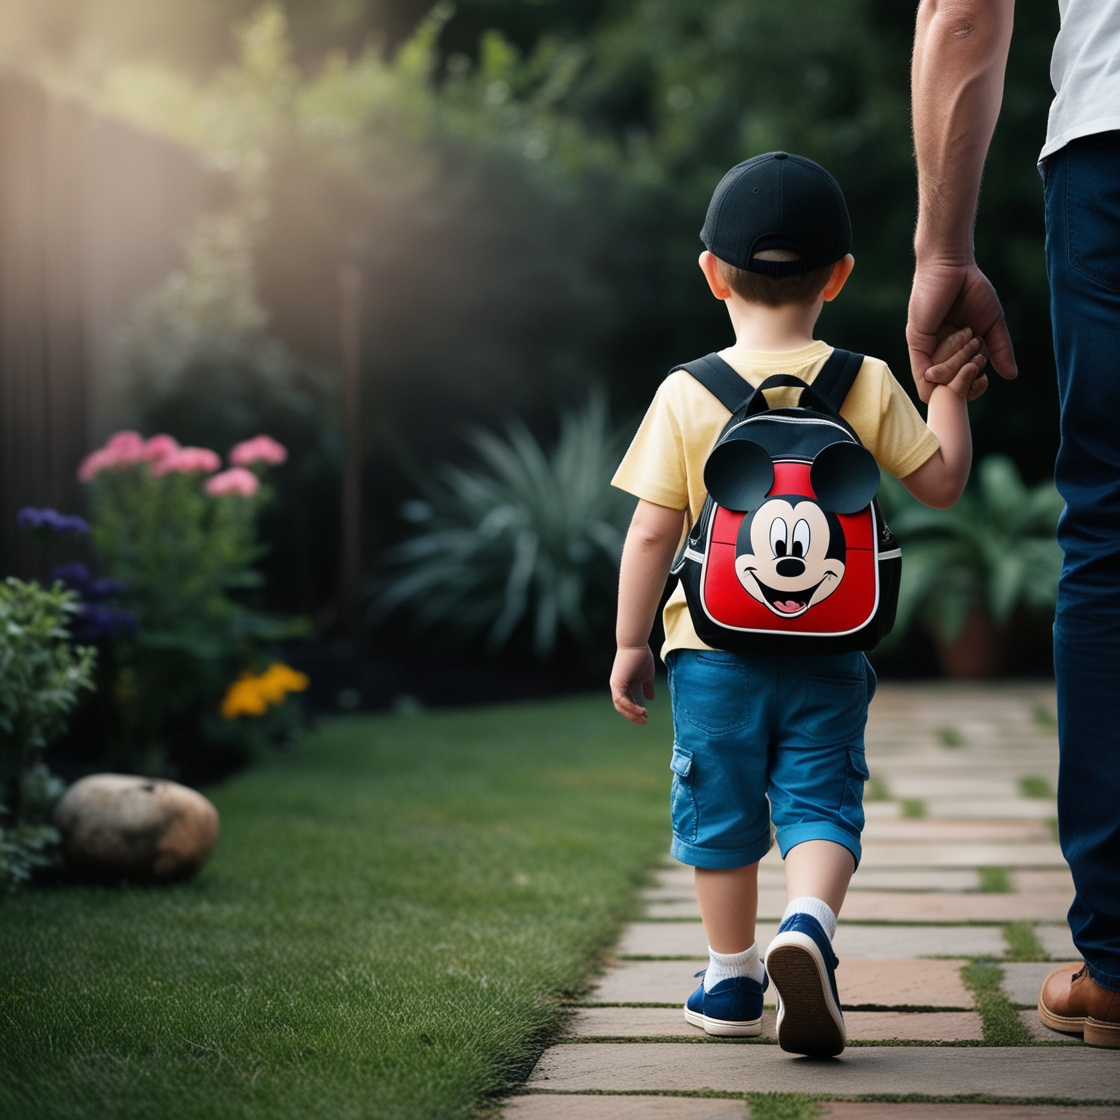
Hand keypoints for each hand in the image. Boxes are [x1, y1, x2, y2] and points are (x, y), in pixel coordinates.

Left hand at [610, 645, 655, 724]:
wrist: (636, 644)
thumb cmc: (641, 656)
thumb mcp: (647, 676)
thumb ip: (647, 687)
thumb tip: (650, 699)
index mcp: (623, 686)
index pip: (627, 704)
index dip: (635, 712)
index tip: (645, 717)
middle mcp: (617, 687)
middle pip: (623, 708)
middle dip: (634, 716)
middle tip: (645, 721)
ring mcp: (616, 686)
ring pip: (621, 706)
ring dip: (632, 714)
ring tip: (644, 717)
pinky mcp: (617, 683)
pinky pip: (622, 700)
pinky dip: (631, 707)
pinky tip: (641, 710)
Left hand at [907, 259, 1016, 402]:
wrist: (953, 266)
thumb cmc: (971, 289)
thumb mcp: (992, 324)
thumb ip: (1000, 349)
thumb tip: (1011, 376)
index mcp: (957, 351)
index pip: (964, 384)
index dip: (975, 386)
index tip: (985, 374)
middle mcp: (940, 354)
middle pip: (953, 387)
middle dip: (969, 374)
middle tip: (977, 346)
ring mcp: (927, 349)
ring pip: (940, 382)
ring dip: (958, 367)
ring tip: (968, 338)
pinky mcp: (916, 341)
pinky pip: (922, 372)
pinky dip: (937, 375)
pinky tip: (941, 370)